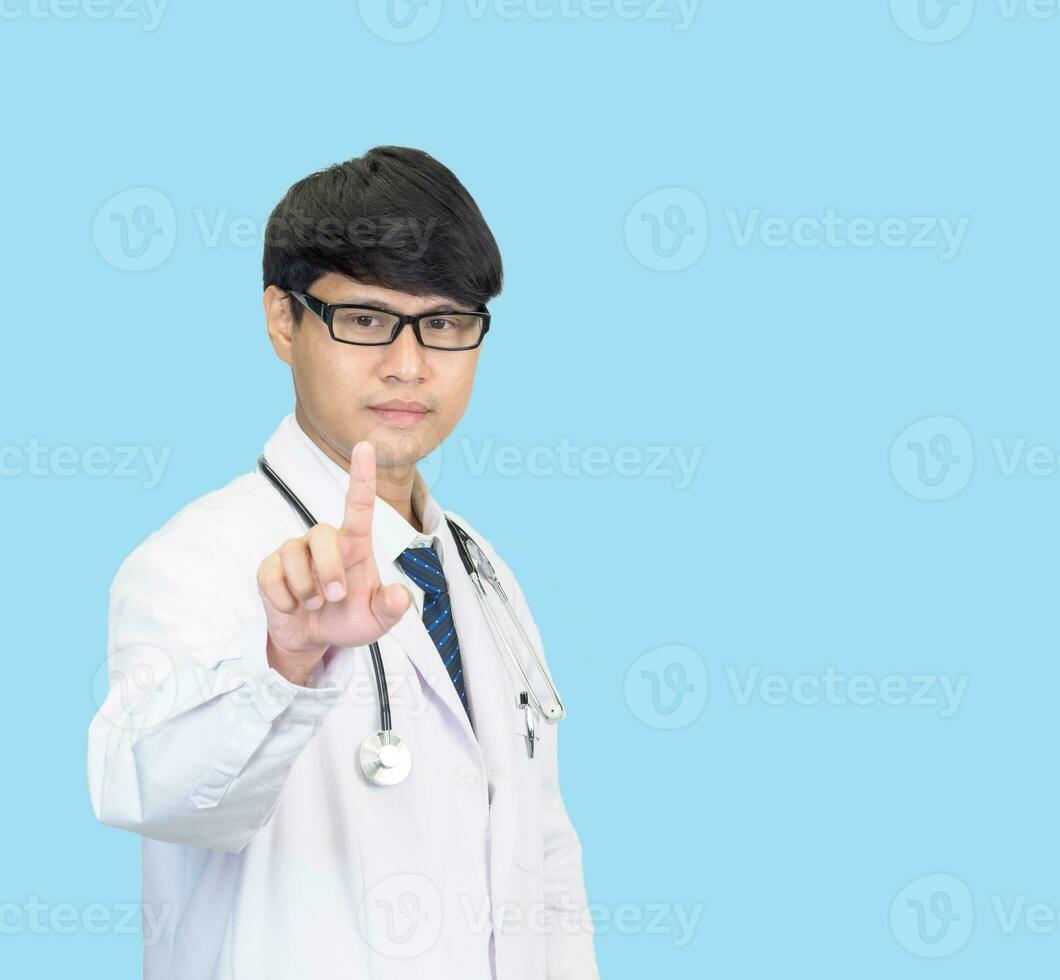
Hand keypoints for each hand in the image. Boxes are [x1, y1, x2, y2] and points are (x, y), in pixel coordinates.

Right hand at [256, 441, 411, 684]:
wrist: (314, 638)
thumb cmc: (349, 619)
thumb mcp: (377, 620)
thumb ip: (391, 608)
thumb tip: (400, 597)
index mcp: (354, 544)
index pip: (358, 504)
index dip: (362, 475)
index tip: (366, 446)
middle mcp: (324, 542)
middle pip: (321, 534)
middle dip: (328, 570)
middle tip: (335, 598)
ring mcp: (294, 553)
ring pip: (293, 554)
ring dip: (306, 589)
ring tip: (315, 607)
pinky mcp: (270, 569)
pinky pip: (271, 576)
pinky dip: (284, 599)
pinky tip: (293, 608)